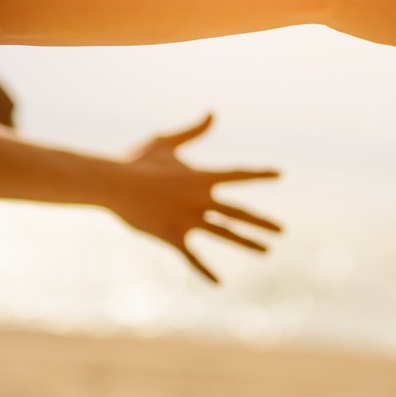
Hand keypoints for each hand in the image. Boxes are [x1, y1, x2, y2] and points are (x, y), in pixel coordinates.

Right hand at [95, 114, 280, 283]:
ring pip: (225, 233)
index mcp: (202, 177)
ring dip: (247, 242)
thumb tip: (213, 113)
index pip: (239, 174)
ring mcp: (189, 220)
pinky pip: (193, 257)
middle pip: (238, 212)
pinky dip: (205, 270)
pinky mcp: (173, 236)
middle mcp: (201, 200)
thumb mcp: (166, 142)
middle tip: (282, 230)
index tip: (279, 174)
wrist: (113, 184)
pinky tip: (219, 283)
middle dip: (261, 222)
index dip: (260, 174)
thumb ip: (193, 131)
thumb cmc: (137, 160)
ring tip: (267, 251)